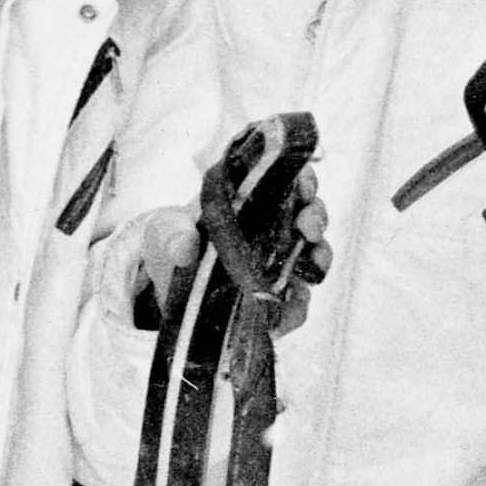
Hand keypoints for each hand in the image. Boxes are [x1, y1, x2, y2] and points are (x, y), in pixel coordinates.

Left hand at [124, 182, 330, 338]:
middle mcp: (275, 228)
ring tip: (311, 263)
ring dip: (319, 257)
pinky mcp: (276, 302)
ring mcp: (280, 265)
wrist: (166, 285)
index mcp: (253, 200)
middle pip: (311, 215)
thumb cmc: (174, 242)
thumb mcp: (166, 231)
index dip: (304, 181)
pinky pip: (298, 304)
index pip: (290, 180)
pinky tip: (290, 303)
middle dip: (316, 217)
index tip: (303, 188)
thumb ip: (172, 233)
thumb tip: (184, 247)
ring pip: (315, 257)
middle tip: (307, 227)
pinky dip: (298, 304)